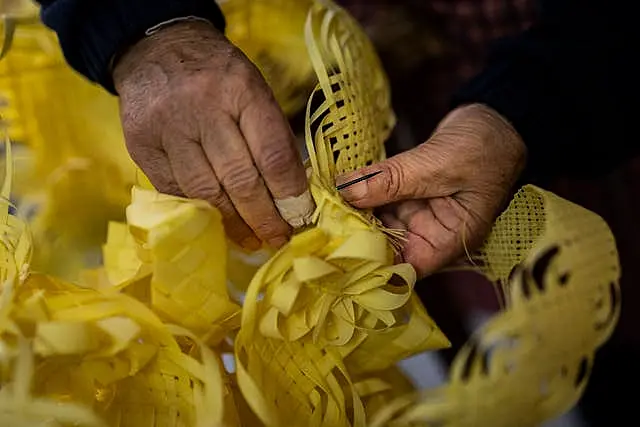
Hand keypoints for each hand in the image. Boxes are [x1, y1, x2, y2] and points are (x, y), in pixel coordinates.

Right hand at [113, 21, 313, 249]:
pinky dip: (199, 212)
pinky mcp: (140, 144)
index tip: (300, 216)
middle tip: (278, 238)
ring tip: (251, 239)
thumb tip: (293, 194)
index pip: (272, 154)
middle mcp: (203, 107)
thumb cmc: (218, 75)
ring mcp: (167, 127)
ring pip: (205, 192)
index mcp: (242, 90)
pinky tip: (217, 224)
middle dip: (263, 217)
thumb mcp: (255, 90)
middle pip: (239, 179)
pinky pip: (174, 191)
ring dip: (232, 224)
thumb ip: (272, 137)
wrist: (157, 48)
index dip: (289, 193)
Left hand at [337, 104, 526, 276]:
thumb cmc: (484, 147)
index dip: (372, 265)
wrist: (495, 119)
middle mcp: (430, 234)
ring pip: (376, 222)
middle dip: (354, 235)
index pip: (405, 268)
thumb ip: (391, 180)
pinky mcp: (406, 194)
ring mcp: (416, 214)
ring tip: (319, 203)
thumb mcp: (437, 163)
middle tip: (319, 222)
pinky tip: (334, 187)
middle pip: (385, 247)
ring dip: (351, 212)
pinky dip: (358, 192)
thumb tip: (346, 191)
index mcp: (449, 240)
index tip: (338, 250)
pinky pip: (377, 199)